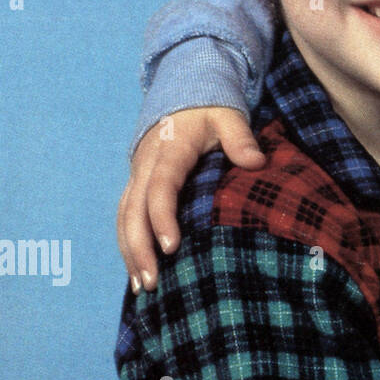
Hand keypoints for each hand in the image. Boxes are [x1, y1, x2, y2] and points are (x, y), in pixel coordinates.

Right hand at [116, 107, 264, 291]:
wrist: (184, 91)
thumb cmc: (210, 108)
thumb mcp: (228, 115)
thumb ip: (241, 137)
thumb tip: (256, 161)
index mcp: (169, 149)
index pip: (161, 187)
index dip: (163, 217)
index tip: (171, 247)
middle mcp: (146, 164)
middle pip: (133, 210)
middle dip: (139, 248)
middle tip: (151, 282)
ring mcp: (137, 174)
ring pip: (124, 216)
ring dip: (129, 251)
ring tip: (141, 287)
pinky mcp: (137, 182)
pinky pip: (125, 215)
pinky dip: (128, 242)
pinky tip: (136, 269)